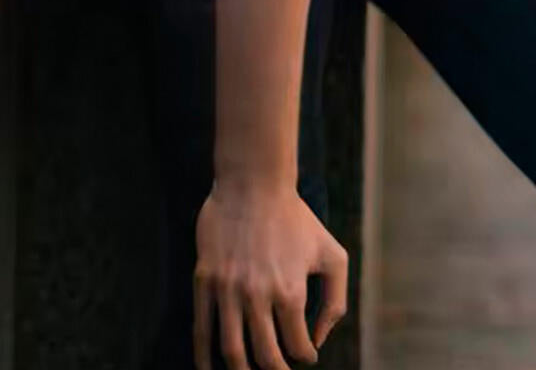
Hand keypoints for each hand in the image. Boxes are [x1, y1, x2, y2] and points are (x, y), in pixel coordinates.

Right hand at [193, 182, 348, 369]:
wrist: (254, 184)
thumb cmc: (296, 218)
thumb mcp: (332, 253)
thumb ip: (335, 300)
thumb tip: (319, 338)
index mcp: (292, 292)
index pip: (297, 347)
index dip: (304, 356)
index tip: (306, 355)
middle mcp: (259, 296)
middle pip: (264, 357)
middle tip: (279, 369)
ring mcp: (228, 290)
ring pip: (232, 351)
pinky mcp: (205, 282)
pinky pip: (201, 330)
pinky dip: (204, 358)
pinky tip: (210, 369)